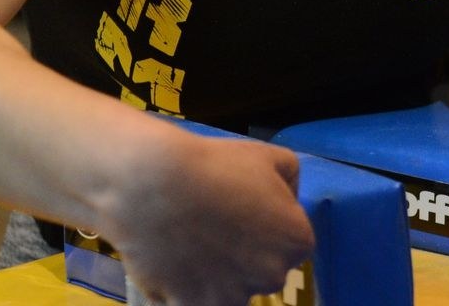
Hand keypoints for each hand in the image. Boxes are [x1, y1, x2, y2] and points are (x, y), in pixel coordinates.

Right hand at [103, 131, 313, 305]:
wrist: (153, 186)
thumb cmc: (216, 166)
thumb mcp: (275, 157)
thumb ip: (291, 184)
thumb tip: (287, 204)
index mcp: (296, 242)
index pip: (291, 245)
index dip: (268, 230)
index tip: (244, 217)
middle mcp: (272, 276)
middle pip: (263, 272)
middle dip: (246, 256)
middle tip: (218, 230)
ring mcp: (233, 296)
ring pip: (232, 292)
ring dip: (218, 277)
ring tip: (194, 247)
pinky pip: (197, 303)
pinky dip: (188, 291)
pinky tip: (178, 267)